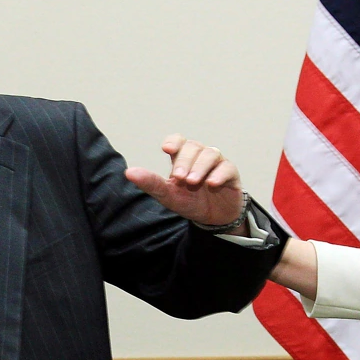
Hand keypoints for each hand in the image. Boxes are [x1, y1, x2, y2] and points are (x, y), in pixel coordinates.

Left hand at [125, 135, 245, 230]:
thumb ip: (151, 183)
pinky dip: (219, 174)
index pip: (178, 141)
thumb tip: (129, 172)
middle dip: (185, 161)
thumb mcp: (168, 195)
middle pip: (193, 147)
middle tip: (180, 178)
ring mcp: (217, 164)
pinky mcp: (231, 174)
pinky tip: (212, 184)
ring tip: (193, 182)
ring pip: (210, 154)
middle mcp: (200, 157)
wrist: (213, 219)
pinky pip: (227, 167)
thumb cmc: (190, 202)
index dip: (173, 142)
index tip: (167, 150)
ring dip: (200, 166)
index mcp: (183, 159)